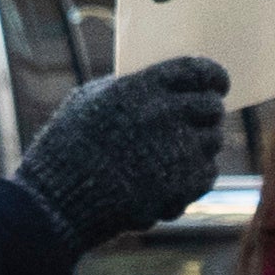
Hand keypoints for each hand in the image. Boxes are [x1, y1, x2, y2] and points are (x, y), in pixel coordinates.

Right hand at [11, 56, 231, 249]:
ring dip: (197, 148)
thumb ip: (126, 88)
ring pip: (213, 141)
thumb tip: (158, 86)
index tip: (218, 84)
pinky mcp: (182, 185)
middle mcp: (165, 114)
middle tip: (195, 125)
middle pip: (211, 107)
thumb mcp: (87, 102)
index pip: (197, 70)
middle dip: (206, 114)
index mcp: (142, 87)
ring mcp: (177, 150)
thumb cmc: (65, 149)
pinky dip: (192, 178)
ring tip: (169, 159)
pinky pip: (207, 174)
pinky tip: (167, 182)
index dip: (213, 76)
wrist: (57, 203)